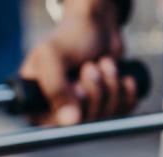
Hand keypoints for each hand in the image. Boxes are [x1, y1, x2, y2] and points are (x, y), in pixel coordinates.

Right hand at [18, 0, 135, 124]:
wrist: (96, 24)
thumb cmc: (70, 37)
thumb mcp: (52, 58)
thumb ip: (55, 89)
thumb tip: (70, 122)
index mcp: (36, 105)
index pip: (55, 126)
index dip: (72, 110)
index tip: (77, 86)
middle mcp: (58, 112)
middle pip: (84, 122)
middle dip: (95, 91)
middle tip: (91, 67)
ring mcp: (83, 110)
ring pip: (104, 117)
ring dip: (111, 87)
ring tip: (104, 64)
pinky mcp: (105, 105)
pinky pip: (121, 113)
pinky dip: (126, 93)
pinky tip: (122, 77)